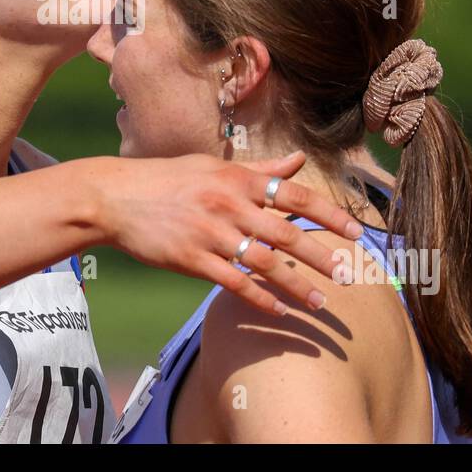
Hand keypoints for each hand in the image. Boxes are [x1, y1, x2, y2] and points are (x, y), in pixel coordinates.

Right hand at [96, 151, 363, 316]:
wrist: (114, 196)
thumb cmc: (167, 179)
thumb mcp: (213, 167)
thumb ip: (260, 169)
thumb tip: (298, 161)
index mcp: (237, 179)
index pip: (294, 196)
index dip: (329, 215)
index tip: (356, 233)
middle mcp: (228, 204)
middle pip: (287, 234)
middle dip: (323, 256)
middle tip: (352, 275)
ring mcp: (209, 233)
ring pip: (264, 263)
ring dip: (297, 286)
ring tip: (322, 303)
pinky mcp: (190, 259)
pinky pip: (232, 282)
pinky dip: (259, 298)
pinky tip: (279, 310)